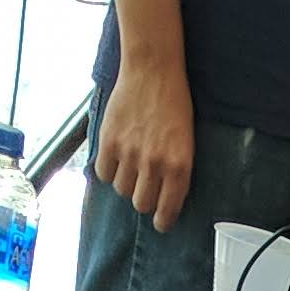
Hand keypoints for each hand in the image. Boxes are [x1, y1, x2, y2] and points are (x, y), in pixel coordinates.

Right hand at [93, 55, 193, 228]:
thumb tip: (162, 199)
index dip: (162, 220)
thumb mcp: (186, 141)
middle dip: (143, 198)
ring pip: (122, 190)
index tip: (160, 221)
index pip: (166, 211)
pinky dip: (108, 170)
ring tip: (131, 162)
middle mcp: (154, 164)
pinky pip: (103, 173)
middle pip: (141, 204)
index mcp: (178, 166)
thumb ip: (175, 170)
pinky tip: (116, 156)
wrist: (153, 69)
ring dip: (126, 181)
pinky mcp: (109, 141)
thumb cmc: (174, 104)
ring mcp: (130, 153)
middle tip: (144, 185)